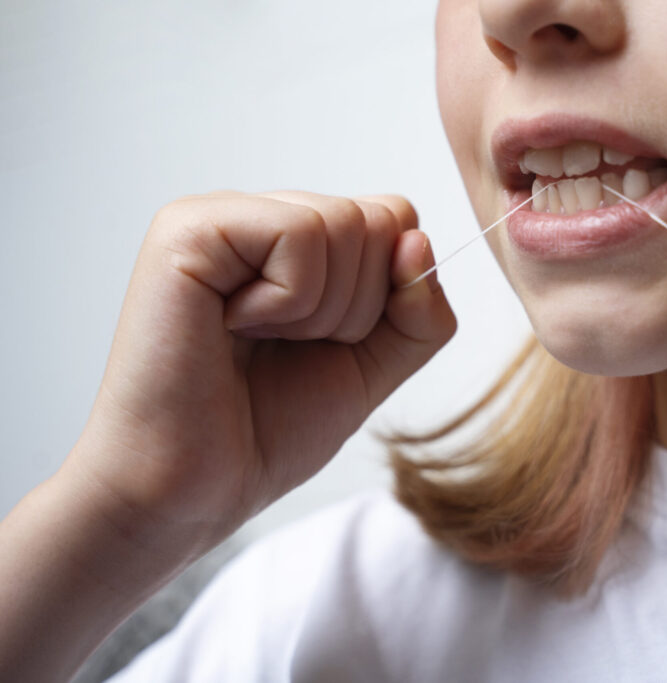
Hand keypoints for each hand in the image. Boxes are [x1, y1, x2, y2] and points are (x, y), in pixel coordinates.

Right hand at [67, 190, 455, 553]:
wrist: (191, 488)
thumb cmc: (266, 430)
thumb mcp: (375, 368)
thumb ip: (419, 311)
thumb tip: (417, 240)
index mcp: (298, 242)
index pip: (396, 218)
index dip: (392, 292)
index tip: (331, 342)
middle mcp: (260, 216)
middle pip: (379, 219)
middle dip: (358, 307)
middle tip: (287, 347)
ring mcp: (222, 216)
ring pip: (347, 223)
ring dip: (321, 310)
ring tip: (258, 340)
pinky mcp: (190, 228)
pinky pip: (301, 233)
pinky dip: (289, 301)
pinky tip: (233, 326)